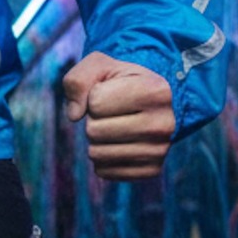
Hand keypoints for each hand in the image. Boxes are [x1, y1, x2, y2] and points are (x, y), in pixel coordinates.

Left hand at [62, 52, 173, 181]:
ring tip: (116, 127)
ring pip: (96, 154)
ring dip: (97, 140)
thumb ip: (78, 79)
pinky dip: (103, 159)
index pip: (96, 102)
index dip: (94, 96)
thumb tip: (74, 115)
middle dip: (94, 119)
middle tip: (113, 113)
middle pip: (94, 131)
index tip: (113, 93)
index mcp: (156, 90)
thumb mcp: (100, 66)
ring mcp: (160, 150)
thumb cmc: (122, 82)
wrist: (153, 105)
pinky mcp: (152, 171)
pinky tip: (120, 144)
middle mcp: (163, 123)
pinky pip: (104, 172)